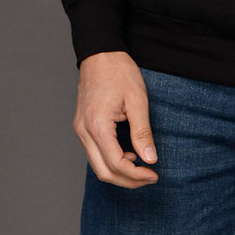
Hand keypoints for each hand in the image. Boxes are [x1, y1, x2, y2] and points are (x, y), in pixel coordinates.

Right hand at [74, 52, 159, 186]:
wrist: (100, 54)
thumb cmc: (119, 72)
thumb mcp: (138, 101)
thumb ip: (142, 133)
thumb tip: (150, 159)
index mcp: (97, 126)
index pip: (116, 164)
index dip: (136, 175)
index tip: (154, 174)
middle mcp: (84, 131)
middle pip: (103, 172)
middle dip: (128, 181)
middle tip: (150, 177)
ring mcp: (80, 129)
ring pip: (97, 165)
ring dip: (119, 173)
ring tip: (142, 168)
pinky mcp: (82, 126)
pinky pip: (94, 153)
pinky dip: (111, 161)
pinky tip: (129, 154)